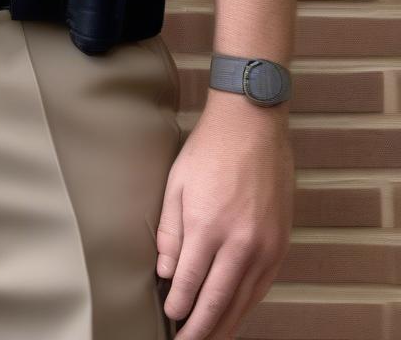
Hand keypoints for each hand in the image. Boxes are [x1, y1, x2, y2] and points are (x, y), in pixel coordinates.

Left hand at [153, 89, 293, 338]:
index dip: (179, 306)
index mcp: (207, 226)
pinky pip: (263, 285)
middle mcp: (239, 242)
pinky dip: (247, 303)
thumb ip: (170, 231)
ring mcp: (264, 245)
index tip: (170, 319)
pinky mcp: (280, 243)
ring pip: (243, 298)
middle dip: (200, 327)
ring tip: (209, 337)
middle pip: (217, 299)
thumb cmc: (207, 151)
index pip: (190, 282)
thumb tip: (165, 271)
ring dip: (225, 322)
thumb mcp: (175, 185)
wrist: (251, 127)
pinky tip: (235, 312)